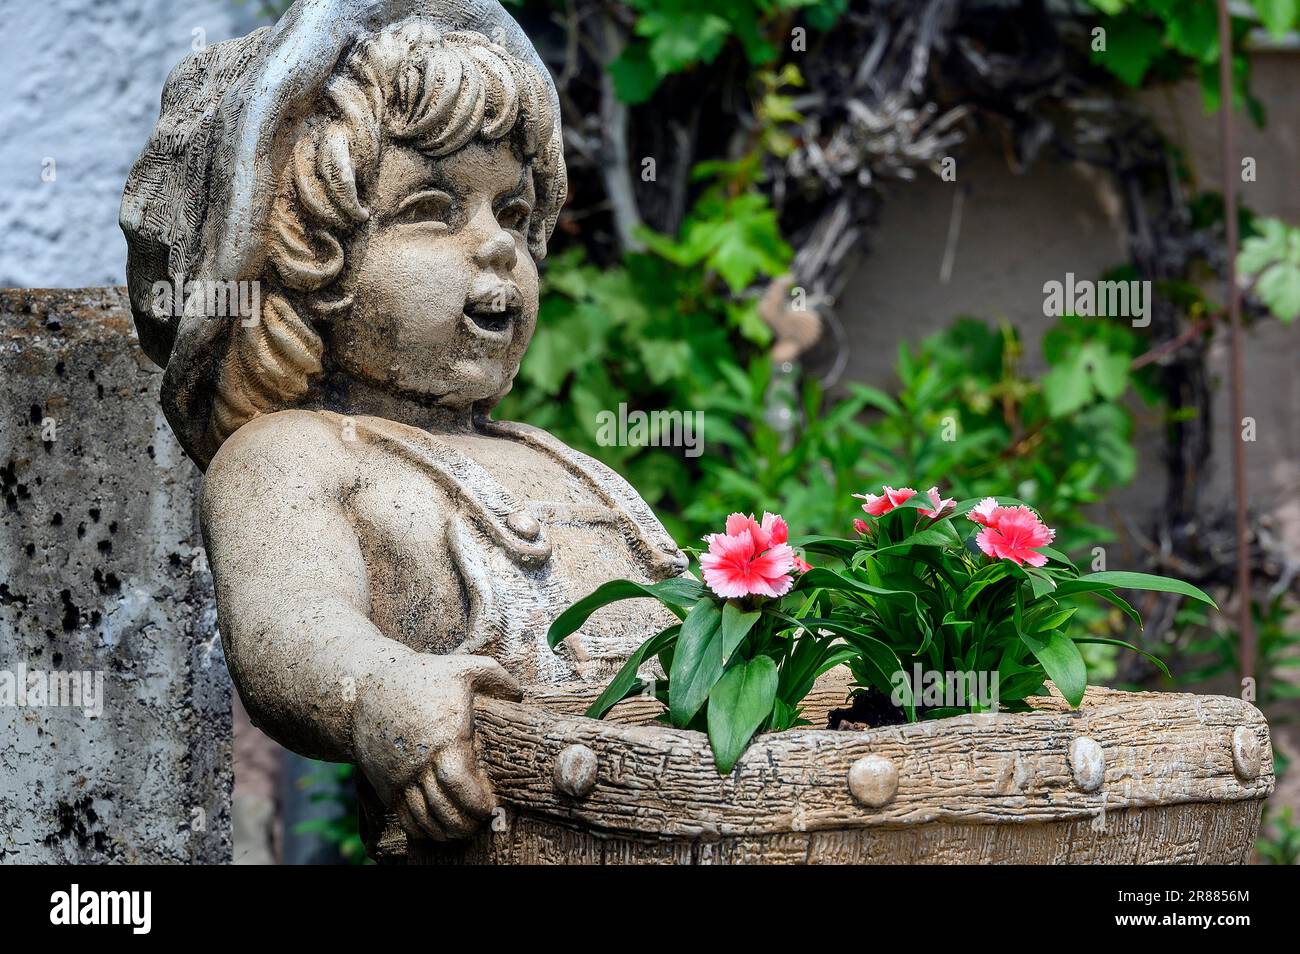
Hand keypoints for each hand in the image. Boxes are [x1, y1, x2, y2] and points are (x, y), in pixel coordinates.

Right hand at [351, 653, 520, 840]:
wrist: (366, 688)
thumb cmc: (421, 677)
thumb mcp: (463, 667)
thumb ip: (497, 678)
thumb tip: (519, 696)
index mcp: (444, 739)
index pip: (460, 784)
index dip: (476, 803)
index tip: (489, 807)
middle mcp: (419, 763)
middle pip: (443, 808)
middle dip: (464, 824)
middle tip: (478, 824)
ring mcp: (399, 776)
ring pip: (422, 817)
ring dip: (444, 831)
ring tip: (460, 831)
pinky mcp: (384, 782)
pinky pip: (403, 815)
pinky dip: (420, 829)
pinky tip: (434, 830)